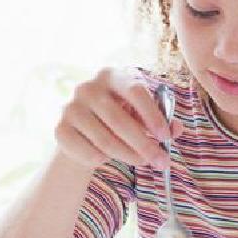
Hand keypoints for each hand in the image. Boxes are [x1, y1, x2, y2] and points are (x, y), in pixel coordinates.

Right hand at [55, 68, 182, 170]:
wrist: (83, 131)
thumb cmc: (120, 119)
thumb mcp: (141, 116)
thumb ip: (161, 122)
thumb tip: (177, 129)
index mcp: (112, 75)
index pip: (135, 91)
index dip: (152, 115)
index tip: (166, 137)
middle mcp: (88, 87)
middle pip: (120, 120)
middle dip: (144, 145)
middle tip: (162, 162)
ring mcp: (70, 107)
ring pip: (105, 141)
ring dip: (129, 156)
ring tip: (142, 162)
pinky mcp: (60, 129)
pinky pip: (89, 153)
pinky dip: (104, 161)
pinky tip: (108, 158)